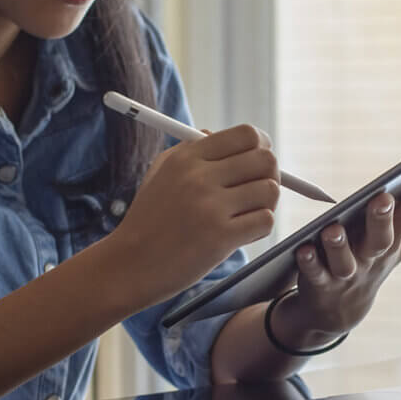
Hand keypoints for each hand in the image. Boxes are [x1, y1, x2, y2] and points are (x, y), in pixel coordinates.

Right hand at [110, 124, 279, 304]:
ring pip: (270, 190)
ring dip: (266, 204)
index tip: (259, 161)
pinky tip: (240, 234)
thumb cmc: (149, 220)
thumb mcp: (161, 174)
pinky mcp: (220, 237)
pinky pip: (265, 221)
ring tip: (246, 215)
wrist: (130, 264)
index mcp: (187, 157)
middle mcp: (199, 177)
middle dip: (270, 175)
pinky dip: (259, 228)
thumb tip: (225, 136)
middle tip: (258, 190)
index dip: (262, 146)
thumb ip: (192, 151)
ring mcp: (210, 207)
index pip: (247, 135)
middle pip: (265, 160)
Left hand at [272, 155, 400, 342]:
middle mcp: (374, 257)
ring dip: (339, 245)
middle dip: (383, 218)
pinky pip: (313, 273)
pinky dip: (309, 263)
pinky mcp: (321, 285)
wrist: (337, 313)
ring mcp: (348, 273)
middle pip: (383, 238)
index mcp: (397, 239)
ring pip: (344, 260)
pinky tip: (304, 250)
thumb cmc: (373, 262)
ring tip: (332, 229)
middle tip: (383, 197)